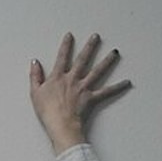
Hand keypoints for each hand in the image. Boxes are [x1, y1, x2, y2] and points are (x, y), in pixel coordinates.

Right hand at [29, 32, 130, 149]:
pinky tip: (126, 82)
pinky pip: (107, 91)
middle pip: (83, 59)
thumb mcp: (35, 92)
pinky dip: (118, 87)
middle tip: (96, 37)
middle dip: (90, 47)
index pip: (62, 57)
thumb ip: (35, 75)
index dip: (66, 45)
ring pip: (98, 71)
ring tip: (115, 52)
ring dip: (107, 61)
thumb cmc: (47, 111)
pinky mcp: (92, 98)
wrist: (61, 125)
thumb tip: (35, 62)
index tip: (70, 36)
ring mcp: (84, 88)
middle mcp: (73, 79)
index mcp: (58, 77)